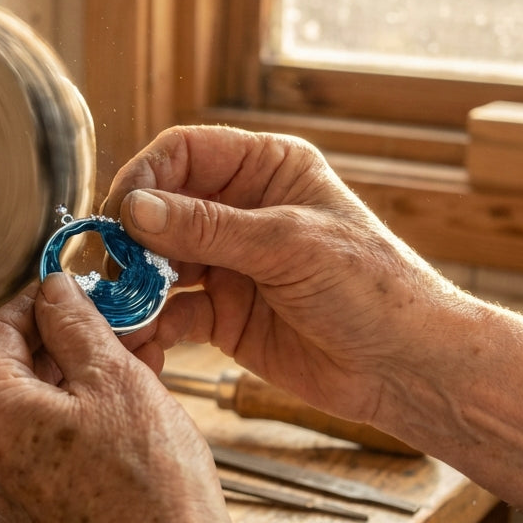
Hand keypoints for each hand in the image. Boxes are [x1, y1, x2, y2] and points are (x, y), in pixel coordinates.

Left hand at [0, 272, 239, 522]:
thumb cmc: (149, 482)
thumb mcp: (114, 377)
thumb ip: (74, 322)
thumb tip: (53, 288)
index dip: (37, 300)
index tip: (72, 287)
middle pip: (11, 369)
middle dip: (63, 339)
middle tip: (112, 323)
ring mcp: (4, 490)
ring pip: (31, 408)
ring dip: (76, 377)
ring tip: (131, 360)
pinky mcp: (32, 514)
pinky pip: (42, 446)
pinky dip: (75, 417)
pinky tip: (124, 408)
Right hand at [101, 125, 455, 424]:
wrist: (407, 369)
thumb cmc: (372, 289)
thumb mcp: (288, 246)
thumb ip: (207, 228)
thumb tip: (133, 208)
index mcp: (265, 170)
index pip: (184, 153)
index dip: (145, 177)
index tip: (121, 214)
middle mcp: (240, 210)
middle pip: (160, 208)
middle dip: (133, 238)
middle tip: (115, 269)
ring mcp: (227, 263)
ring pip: (157, 262)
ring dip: (135, 286)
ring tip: (122, 312)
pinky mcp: (221, 313)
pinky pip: (170, 311)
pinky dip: (151, 325)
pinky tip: (142, 342)